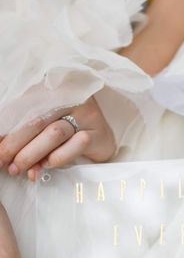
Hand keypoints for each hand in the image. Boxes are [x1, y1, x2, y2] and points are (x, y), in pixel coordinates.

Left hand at [0, 97, 115, 180]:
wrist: (101, 134)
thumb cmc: (66, 127)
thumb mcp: (43, 122)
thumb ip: (24, 132)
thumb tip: (3, 152)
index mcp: (49, 89)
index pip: (21, 108)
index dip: (5, 127)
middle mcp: (69, 97)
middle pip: (35, 121)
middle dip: (13, 144)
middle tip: (1, 161)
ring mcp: (86, 114)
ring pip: (54, 133)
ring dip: (32, 154)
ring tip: (18, 168)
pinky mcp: (99, 132)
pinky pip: (76, 145)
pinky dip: (57, 158)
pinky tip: (46, 165)